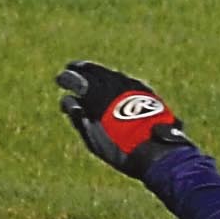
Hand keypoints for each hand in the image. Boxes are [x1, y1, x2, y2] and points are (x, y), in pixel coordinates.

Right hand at [56, 60, 191, 177]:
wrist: (158, 151)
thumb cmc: (122, 149)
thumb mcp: (94, 138)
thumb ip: (79, 117)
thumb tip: (70, 101)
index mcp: (97, 96)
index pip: (77, 80)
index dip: (67, 79)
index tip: (60, 79)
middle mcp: (114, 85)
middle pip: (95, 71)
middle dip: (82, 69)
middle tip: (73, 67)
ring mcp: (133, 86)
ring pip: (112, 74)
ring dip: (100, 72)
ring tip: (92, 73)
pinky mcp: (147, 91)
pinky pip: (126, 80)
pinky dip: (116, 79)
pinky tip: (114, 82)